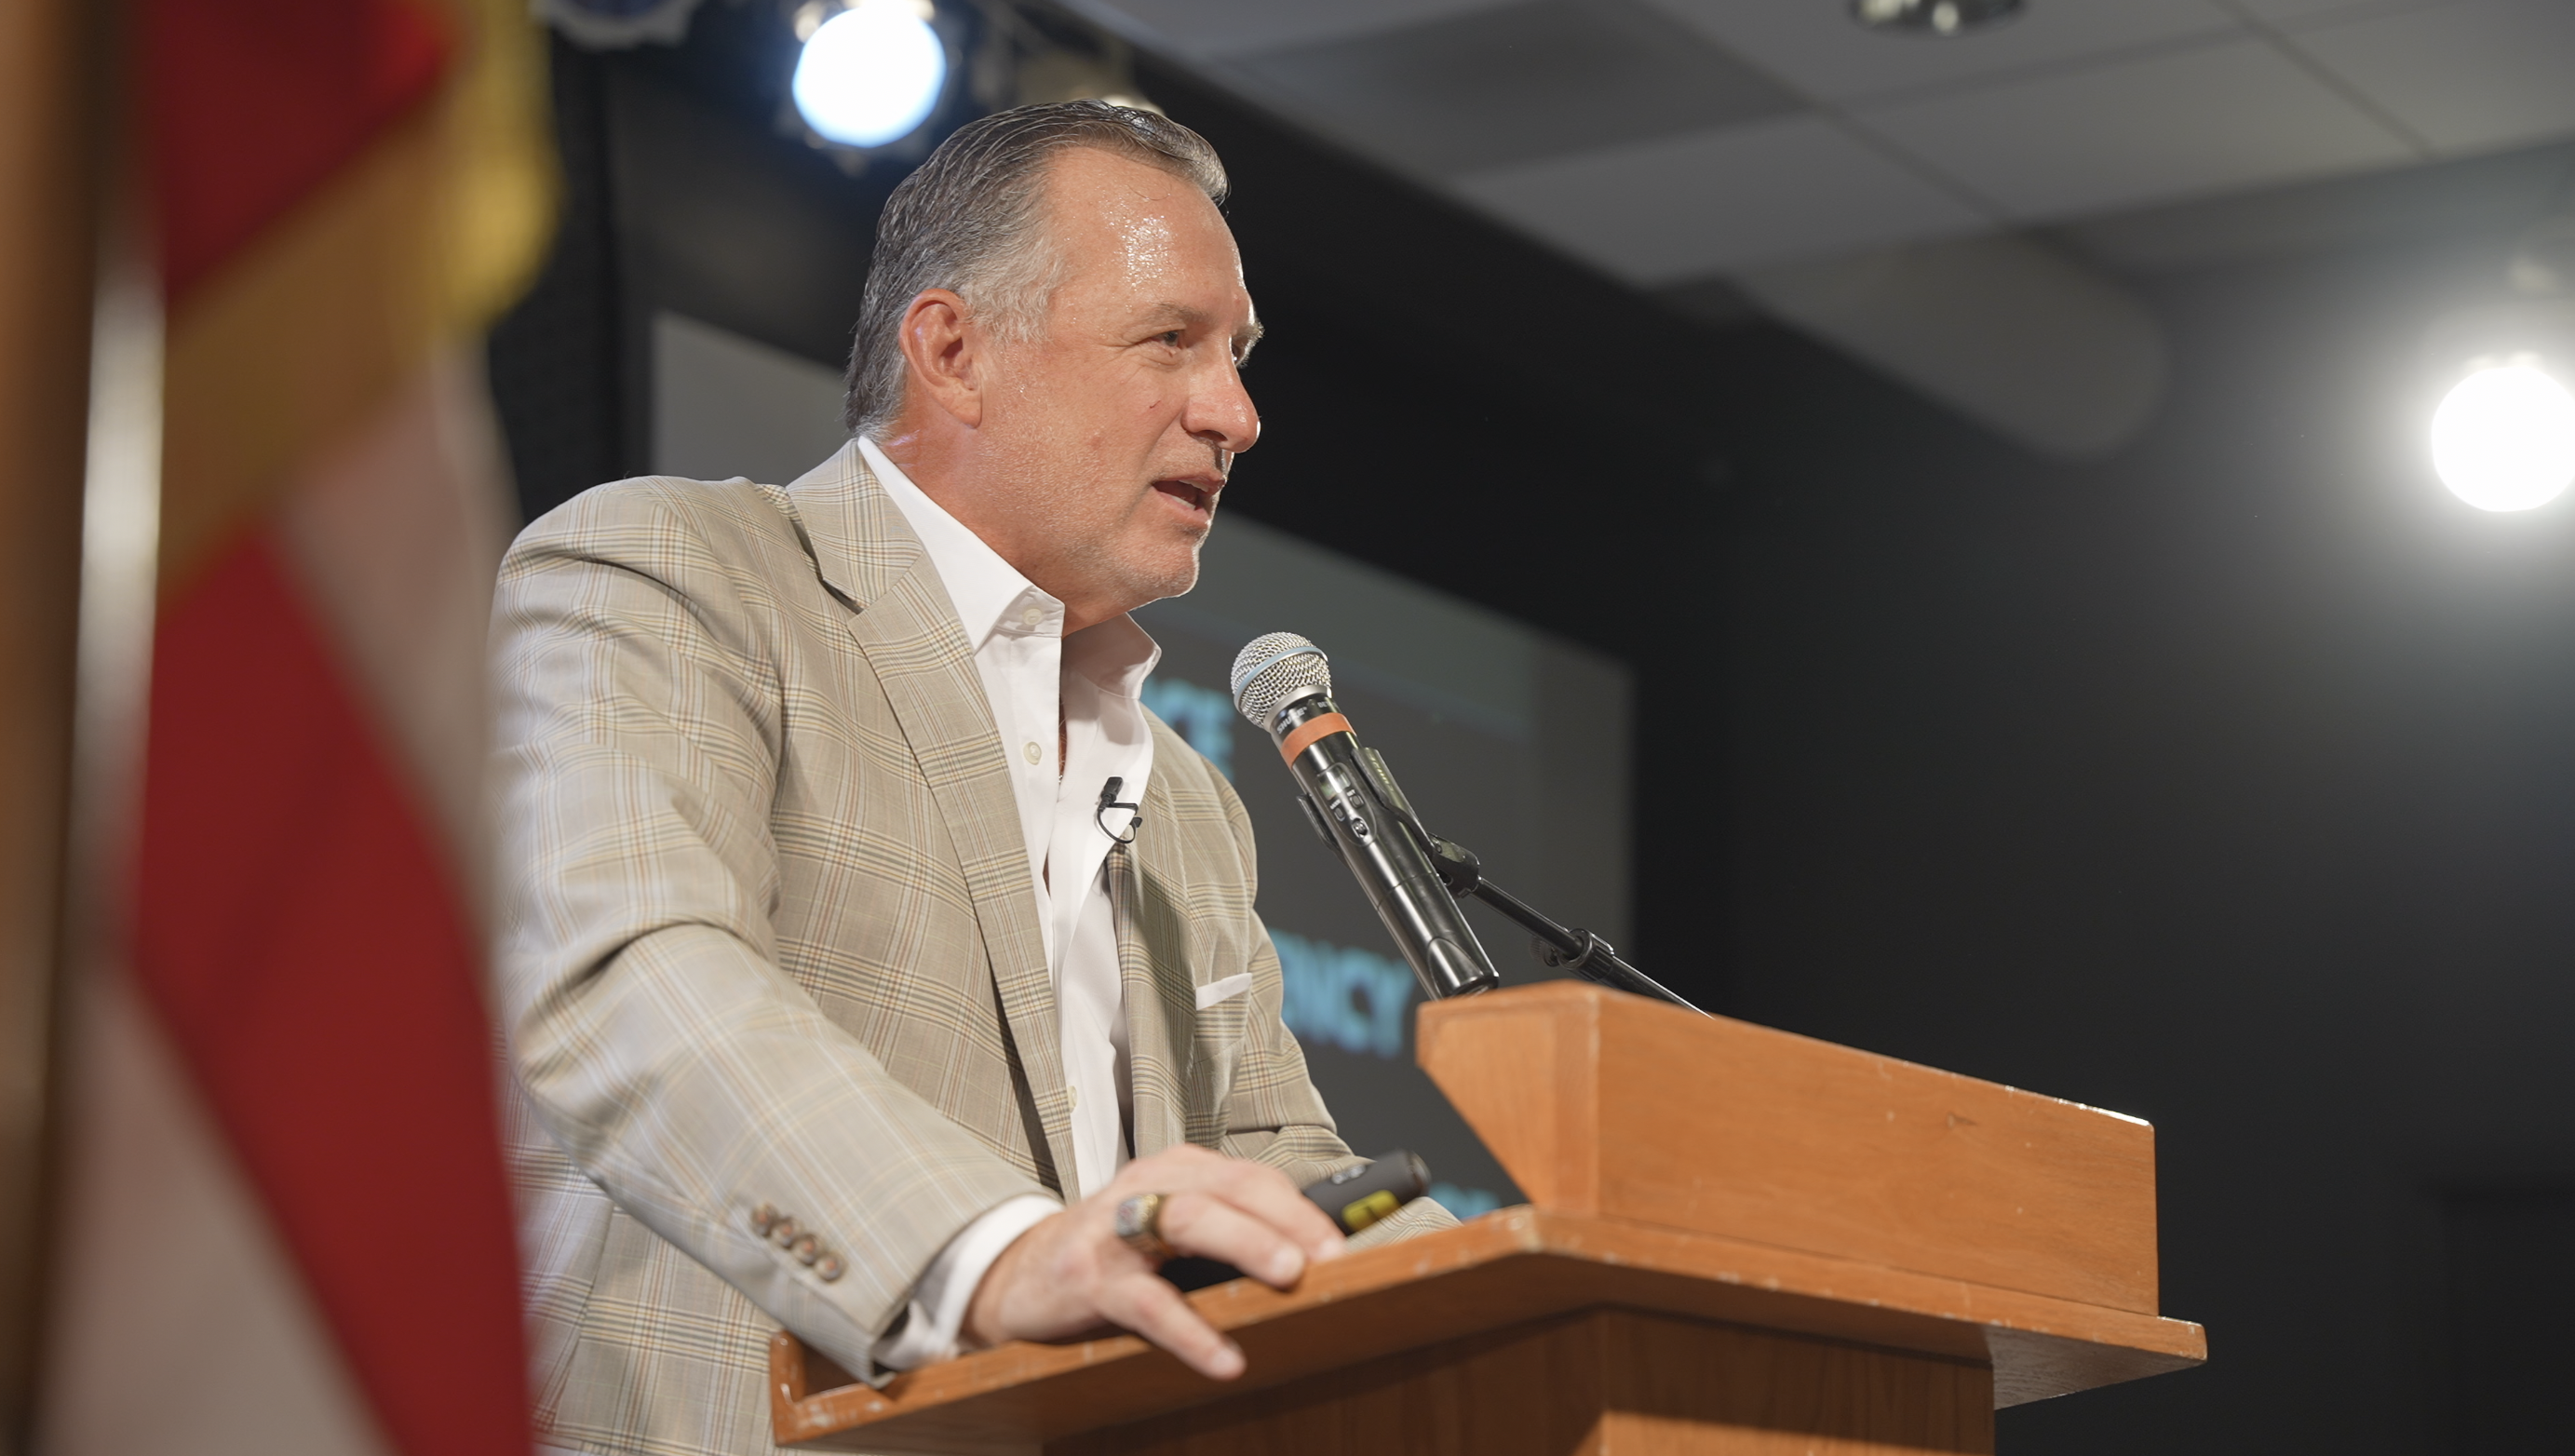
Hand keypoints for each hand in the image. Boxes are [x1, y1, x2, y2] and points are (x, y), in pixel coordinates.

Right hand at [961, 1144, 1343, 1378]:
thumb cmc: (1116, 1254)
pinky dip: (1189, 1330)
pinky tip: (1223, 1357)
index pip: (1250, 1178)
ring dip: (1245, 1244)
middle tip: (1328, 1254)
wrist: (1022, 1275)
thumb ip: (1228, 1234)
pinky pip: (1147, 1302)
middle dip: (1284, 1217)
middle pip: (1227, 1189)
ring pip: (1188, 1222)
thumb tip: (1312, 1261)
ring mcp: (1116, 1230)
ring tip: (1289, 1274)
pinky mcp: (1090, 1277)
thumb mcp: (1170, 1229)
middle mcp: (1149, 1188)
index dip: (1301, 1207)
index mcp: (1178, 1171)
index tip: (1344, 1240)